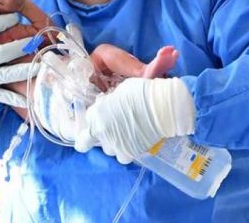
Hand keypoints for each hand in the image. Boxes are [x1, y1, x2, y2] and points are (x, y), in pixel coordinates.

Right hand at [0, 14, 37, 121]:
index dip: (2, 21)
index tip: (15, 16)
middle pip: (1, 52)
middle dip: (19, 46)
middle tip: (35, 41)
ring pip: (6, 74)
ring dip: (23, 70)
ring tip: (39, 66)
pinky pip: (4, 96)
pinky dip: (16, 98)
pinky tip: (30, 98)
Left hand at [74, 78, 195, 163]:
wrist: (162, 107)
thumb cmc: (142, 93)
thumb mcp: (120, 91)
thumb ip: (108, 101)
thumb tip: (106, 104)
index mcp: (97, 113)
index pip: (87, 119)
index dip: (94, 117)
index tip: (101, 117)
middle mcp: (101, 130)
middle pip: (86, 140)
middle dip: (90, 138)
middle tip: (101, 134)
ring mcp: (114, 144)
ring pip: (106, 149)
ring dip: (112, 143)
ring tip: (124, 135)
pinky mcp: (128, 153)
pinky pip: (122, 156)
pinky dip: (126, 151)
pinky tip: (133, 143)